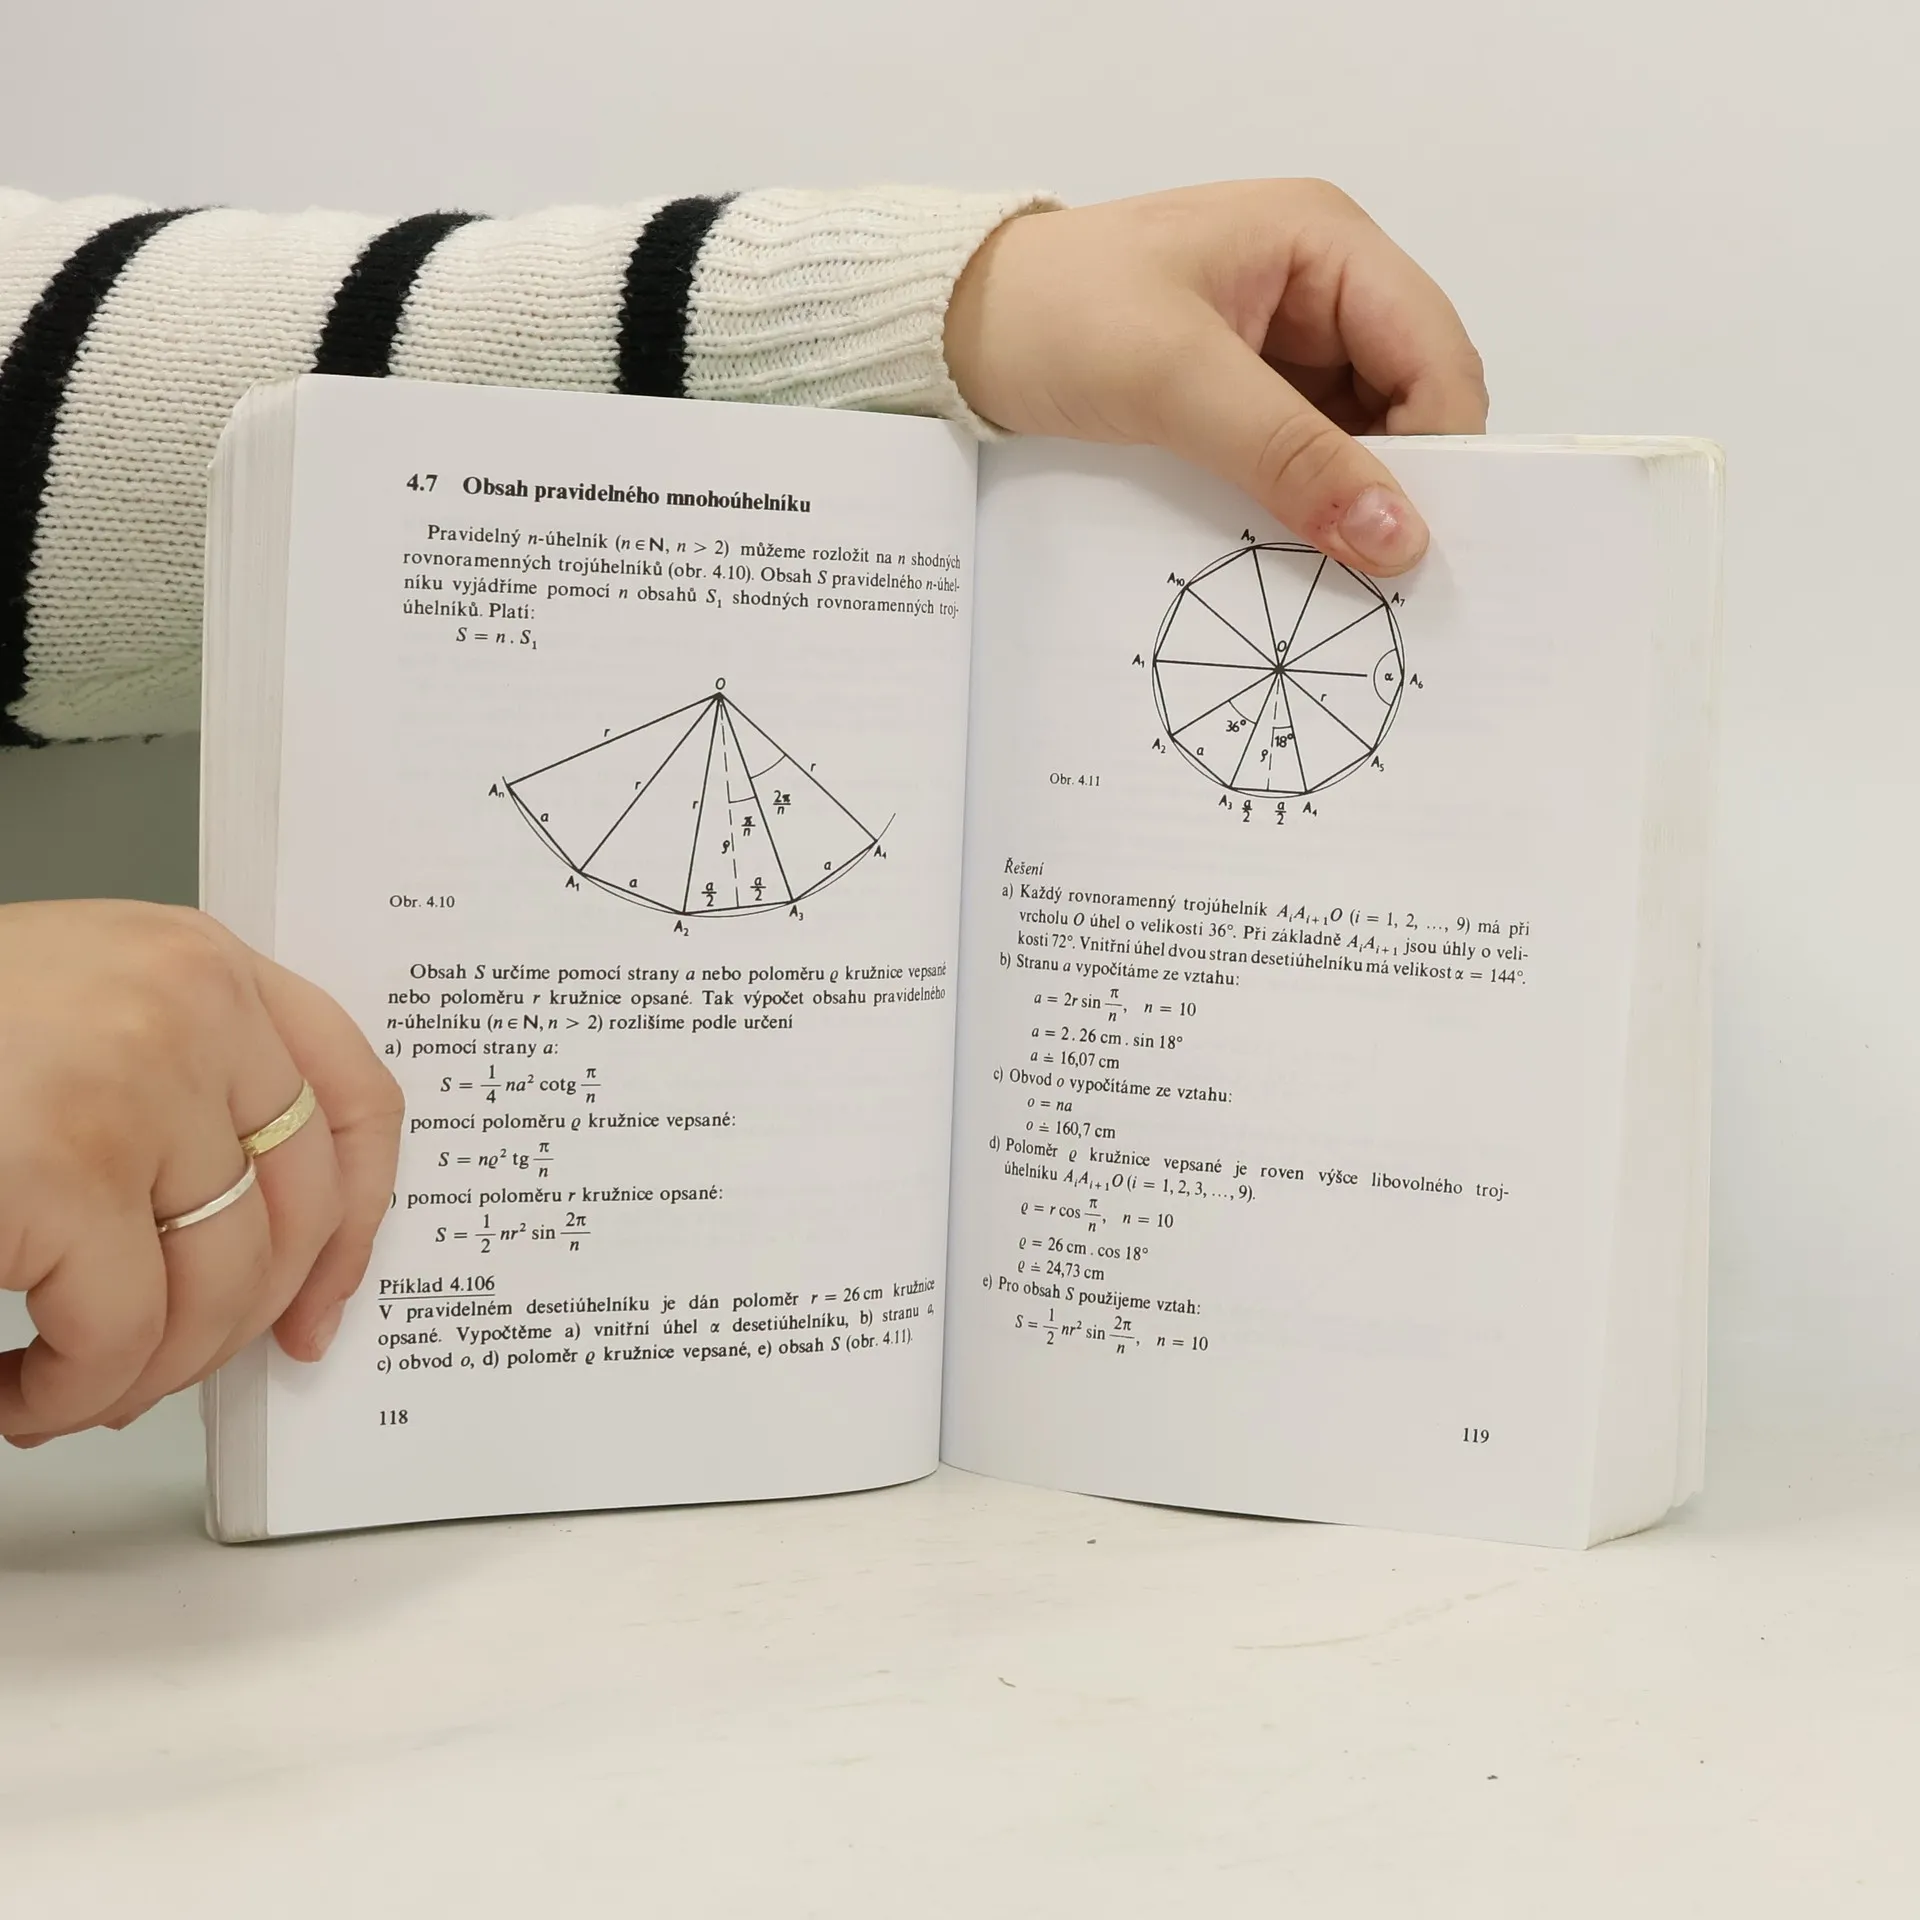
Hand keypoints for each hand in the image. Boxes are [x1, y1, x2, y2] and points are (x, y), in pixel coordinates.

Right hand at [0, 901, 401, 1444]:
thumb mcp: (84, 1016)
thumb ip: (183, 1091)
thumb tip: (269, 1246)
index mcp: (200, 964)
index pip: (356, 1096)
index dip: (361, 1217)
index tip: (330, 1294)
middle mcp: (188, 1009)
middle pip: (299, 1209)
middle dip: (243, 1320)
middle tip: (174, 1368)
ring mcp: (133, 1086)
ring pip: (220, 1285)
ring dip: (151, 1370)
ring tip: (77, 1385)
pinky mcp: (61, 1171)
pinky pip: (121, 1334)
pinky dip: (74, 1393)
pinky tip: (21, 1389)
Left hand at [944, 179, 1487, 575]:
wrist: (952, 329)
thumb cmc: (1052, 315)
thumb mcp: (1175, 380)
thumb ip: (1290, 456)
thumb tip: (1398, 536)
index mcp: (1325, 242)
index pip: (1435, 352)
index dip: (1442, 448)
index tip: (1417, 543)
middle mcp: (1321, 286)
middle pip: (1411, 399)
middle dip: (1401, 482)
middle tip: (1379, 575)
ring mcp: (1285, 344)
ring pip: (1362, 439)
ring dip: (1350, 502)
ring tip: (1332, 571)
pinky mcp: (1244, 395)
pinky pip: (1304, 457)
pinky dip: (1305, 503)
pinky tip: (1290, 548)